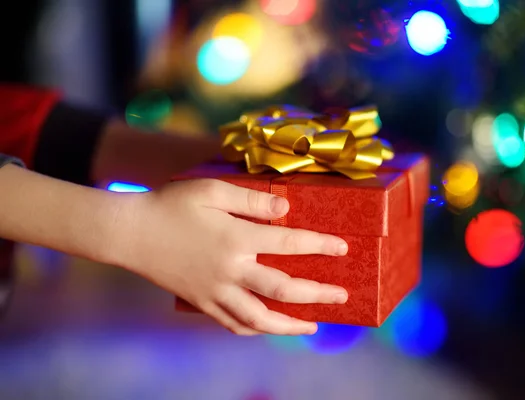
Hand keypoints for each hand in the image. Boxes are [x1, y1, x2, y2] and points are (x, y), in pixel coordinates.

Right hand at [123, 179, 348, 335]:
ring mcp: (216, 291)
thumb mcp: (212, 190)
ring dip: (290, 325)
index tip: (343, 247)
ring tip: (314, 325)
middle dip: (318, 294)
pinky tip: (268, 327)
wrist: (131, 233)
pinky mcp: (202, 302)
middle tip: (342, 295)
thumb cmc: (171, 205)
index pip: (290, 243)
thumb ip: (251, 199)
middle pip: (283, 289)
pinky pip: (233, 323)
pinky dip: (255, 329)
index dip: (320, 245)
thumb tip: (286, 208)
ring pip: (260, 318)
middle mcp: (231, 270)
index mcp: (237, 239)